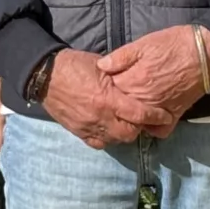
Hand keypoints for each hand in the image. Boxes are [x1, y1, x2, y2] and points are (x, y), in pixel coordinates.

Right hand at [40, 51, 168, 149]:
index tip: (165, 117)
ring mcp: (87, 127)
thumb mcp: (101, 65)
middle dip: (139, 128)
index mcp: (107, 99)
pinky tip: (109, 129)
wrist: (44, 74)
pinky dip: (107, 138)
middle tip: (143, 119)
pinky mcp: (77, 131)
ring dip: (124, 134)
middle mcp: (99, 117)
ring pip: (115, 141)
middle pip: (129, 134)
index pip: (139, 114)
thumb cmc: (74, 64)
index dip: (155, 117)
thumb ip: (119, 75)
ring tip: (127, 123)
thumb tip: (136, 81)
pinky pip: (98, 143)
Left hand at [98, 26, 209, 139]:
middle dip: (112, 107)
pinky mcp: (174, 116)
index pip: (107, 93)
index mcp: (131, 82)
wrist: (205, 53)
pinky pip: (159, 131)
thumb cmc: (173, 45)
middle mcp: (142, 101)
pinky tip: (148, 120)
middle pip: (119, 112)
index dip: (101, 89)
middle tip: (109, 100)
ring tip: (125, 111)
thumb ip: (120, 57)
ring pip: (135, 124)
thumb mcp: (143, 44)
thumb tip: (100, 66)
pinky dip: (152, 128)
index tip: (99, 86)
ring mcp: (158, 111)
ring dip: (128, 119)